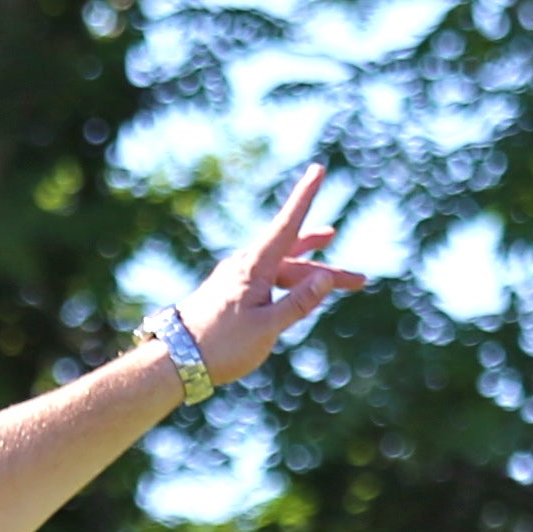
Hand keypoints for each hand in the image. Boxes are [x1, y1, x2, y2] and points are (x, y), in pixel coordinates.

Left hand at [168, 163, 372, 386]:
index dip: (306, 197)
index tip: (318, 169)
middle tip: (359, 280)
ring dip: (307, 278)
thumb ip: (298, 303)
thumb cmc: (220, 346)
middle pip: (293, 260)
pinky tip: (292, 296)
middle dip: (326, 271)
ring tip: (330, 277)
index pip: (288, 225)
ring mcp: (234, 280)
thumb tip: (326, 278)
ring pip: (280, 274)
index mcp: (254, 268)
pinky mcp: (228, 294)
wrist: (173, 362)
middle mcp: (244, 267)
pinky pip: (266, 284)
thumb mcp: (267, 327)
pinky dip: (286, 287)